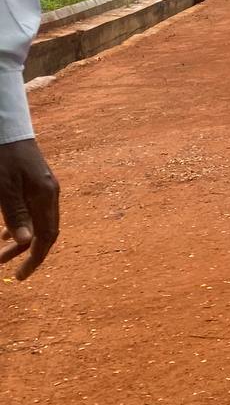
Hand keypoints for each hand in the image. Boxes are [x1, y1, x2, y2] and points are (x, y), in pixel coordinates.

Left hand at [0, 139, 59, 280]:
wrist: (7, 128)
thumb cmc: (3, 158)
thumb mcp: (4, 189)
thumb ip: (15, 215)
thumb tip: (26, 242)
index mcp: (46, 196)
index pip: (47, 236)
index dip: (35, 258)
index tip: (21, 276)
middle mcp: (50, 193)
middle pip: (45, 231)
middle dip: (27, 252)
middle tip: (5, 267)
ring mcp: (45, 187)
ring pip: (39, 222)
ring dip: (21, 240)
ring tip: (1, 253)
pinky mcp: (37, 183)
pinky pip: (34, 211)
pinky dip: (21, 225)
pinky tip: (6, 231)